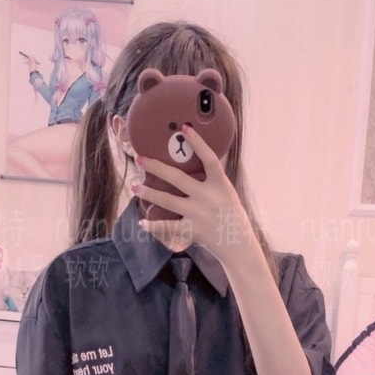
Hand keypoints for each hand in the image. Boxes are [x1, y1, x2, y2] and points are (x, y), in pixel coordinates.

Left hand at [130, 124, 250, 259]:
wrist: (239, 246)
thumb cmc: (232, 216)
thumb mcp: (227, 193)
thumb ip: (214, 179)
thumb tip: (202, 156)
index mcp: (220, 185)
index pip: (209, 159)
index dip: (198, 143)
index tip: (184, 128)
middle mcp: (208, 197)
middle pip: (178, 178)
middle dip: (156, 167)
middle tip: (140, 158)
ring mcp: (199, 214)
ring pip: (167, 200)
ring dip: (149, 193)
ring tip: (135, 187)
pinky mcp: (192, 230)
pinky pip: (168, 227)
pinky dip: (154, 226)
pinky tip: (143, 223)